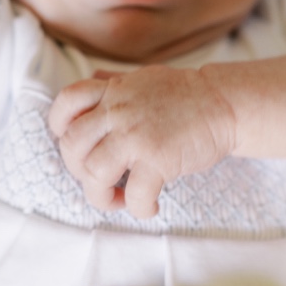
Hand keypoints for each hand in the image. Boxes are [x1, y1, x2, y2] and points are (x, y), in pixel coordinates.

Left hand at [47, 66, 235, 217]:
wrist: (225, 103)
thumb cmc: (185, 95)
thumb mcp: (143, 78)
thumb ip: (115, 81)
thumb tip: (95, 76)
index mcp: (113, 91)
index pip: (67, 102)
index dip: (59, 126)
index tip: (74, 144)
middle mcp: (118, 111)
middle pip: (72, 144)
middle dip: (77, 170)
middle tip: (97, 179)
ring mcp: (136, 135)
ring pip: (93, 173)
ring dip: (99, 195)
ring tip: (117, 199)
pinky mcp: (158, 159)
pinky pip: (134, 194)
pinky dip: (138, 209)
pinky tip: (149, 207)